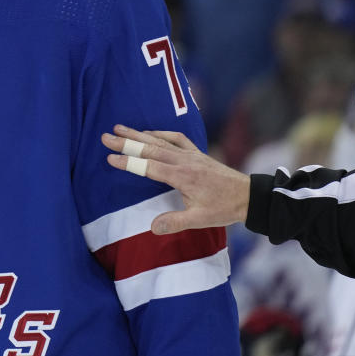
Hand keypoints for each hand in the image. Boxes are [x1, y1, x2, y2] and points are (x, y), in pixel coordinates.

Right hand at [102, 125, 250, 234]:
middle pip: (150, 148)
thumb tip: (152, 228)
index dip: (129, 162)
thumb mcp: (201, 220)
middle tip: (105, 136)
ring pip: (160, 141)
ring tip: (119, 127)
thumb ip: (176, 222)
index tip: (109, 158)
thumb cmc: (224, 208)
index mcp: (183, 177)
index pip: (149, 167)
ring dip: (138, 134)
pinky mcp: (197, 153)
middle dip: (126, 142)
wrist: (249, 196)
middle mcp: (184, 161)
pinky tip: (149, 132)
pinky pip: (176, 138)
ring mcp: (191, 155)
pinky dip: (160, 133)